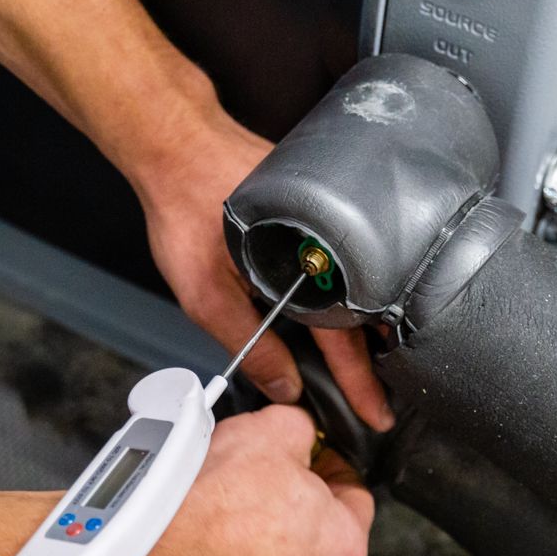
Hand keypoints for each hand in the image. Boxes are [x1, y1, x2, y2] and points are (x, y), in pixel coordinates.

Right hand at [120, 405, 373, 555]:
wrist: (153, 536)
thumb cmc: (216, 496)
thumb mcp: (277, 428)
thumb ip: (303, 429)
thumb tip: (300, 431)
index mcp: (344, 546)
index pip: (357, 496)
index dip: (331, 466)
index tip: (311, 456)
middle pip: (318, 535)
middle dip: (296, 504)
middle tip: (267, 478)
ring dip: (264, 537)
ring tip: (235, 505)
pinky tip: (214, 534)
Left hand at [133, 113, 396, 431]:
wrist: (175, 143)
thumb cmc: (184, 206)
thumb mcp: (205, 294)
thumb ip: (249, 345)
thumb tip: (284, 387)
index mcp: (309, 267)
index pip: (344, 339)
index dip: (360, 382)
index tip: (376, 412)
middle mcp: (328, 242)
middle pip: (362, 314)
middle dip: (374, 360)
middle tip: (381, 397)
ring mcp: (326, 221)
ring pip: (355, 285)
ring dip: (363, 326)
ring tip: (373, 367)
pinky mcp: (315, 206)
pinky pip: (340, 257)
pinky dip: (346, 289)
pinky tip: (342, 308)